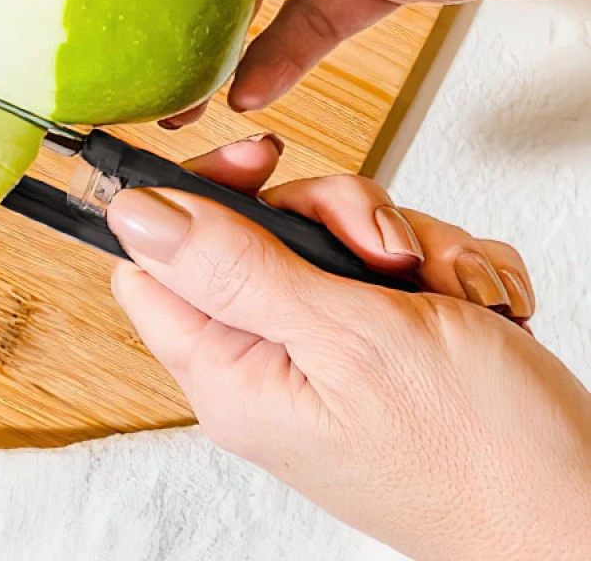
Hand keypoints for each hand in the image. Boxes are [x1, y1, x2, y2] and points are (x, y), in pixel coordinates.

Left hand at [107, 137, 590, 559]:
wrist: (584, 514)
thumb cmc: (477, 451)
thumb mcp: (346, 337)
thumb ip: (235, 269)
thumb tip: (134, 214)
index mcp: (230, 371)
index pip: (157, 261)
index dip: (193, 198)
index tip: (257, 166)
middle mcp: (268, 360)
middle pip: (257, 231)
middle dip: (333, 215)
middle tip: (384, 248)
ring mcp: (328, 352)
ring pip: (333, 239)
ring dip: (407, 243)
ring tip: (452, 294)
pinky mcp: (382, 344)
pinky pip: (389, 266)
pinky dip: (441, 270)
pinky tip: (475, 307)